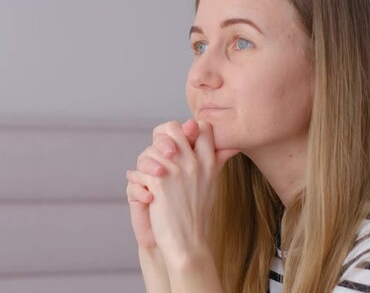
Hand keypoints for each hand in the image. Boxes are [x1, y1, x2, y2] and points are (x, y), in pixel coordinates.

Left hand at [127, 119, 238, 263]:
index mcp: (209, 161)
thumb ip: (217, 160)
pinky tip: (145, 192)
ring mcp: (176, 171)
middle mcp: (194, 162)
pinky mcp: (159, 182)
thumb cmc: (197, 213)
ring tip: (149, 178)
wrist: (188, 242)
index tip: (181, 145)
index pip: (201, 126)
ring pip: (150, 148)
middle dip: (160, 139)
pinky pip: (139, 168)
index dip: (187, 130)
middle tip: (160, 157)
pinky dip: (137, 179)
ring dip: (144, 163)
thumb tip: (231, 145)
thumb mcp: (212, 183)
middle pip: (172, 128)